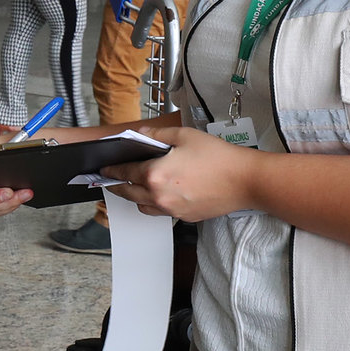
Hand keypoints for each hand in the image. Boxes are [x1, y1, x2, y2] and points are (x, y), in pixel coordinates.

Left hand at [107, 125, 257, 222]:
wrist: (245, 180)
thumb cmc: (218, 157)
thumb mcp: (184, 135)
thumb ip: (157, 134)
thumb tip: (141, 134)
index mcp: (155, 174)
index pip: (125, 172)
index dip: (112, 169)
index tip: (104, 168)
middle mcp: (159, 196)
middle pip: (128, 192)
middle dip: (116, 185)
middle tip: (110, 180)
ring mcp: (172, 209)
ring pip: (142, 206)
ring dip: (134, 196)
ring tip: (134, 186)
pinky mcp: (184, 217)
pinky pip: (160, 212)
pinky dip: (154, 204)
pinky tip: (159, 194)